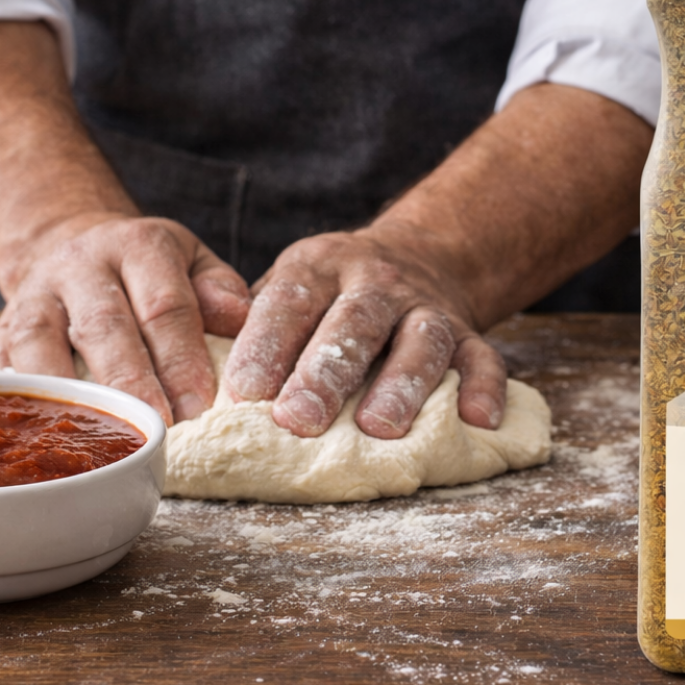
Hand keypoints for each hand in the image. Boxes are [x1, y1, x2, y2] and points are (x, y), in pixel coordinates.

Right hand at [0, 214, 250, 424]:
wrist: (76, 248)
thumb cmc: (153, 272)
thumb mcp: (196, 263)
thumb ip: (222, 290)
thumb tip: (240, 318)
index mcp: (140, 246)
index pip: (165, 304)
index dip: (182, 357)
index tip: (200, 406)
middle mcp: (82, 266)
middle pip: (104, 326)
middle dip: (132, 381)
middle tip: (159, 428)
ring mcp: (34, 296)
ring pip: (42, 344)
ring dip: (73, 395)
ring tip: (103, 438)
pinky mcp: (2, 330)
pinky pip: (4, 368)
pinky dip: (20, 402)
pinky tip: (47, 436)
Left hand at [221, 225, 506, 439]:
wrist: (417, 256)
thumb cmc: (332, 294)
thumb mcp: (291, 286)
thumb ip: (253, 325)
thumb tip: (199, 382)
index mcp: (321, 268)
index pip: (290, 299)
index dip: (267, 344)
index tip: (242, 393)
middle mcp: (376, 282)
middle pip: (354, 322)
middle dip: (326, 372)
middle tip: (299, 420)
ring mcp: (427, 306)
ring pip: (421, 339)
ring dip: (402, 382)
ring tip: (381, 428)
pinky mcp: (468, 330)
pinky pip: (484, 355)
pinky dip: (483, 386)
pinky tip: (477, 421)